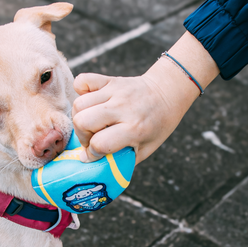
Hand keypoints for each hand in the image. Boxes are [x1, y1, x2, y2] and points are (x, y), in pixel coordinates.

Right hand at [72, 31, 219, 164]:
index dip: (92, 154)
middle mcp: (122, 108)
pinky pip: (82, 81)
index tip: (93, 155)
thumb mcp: (146, 149)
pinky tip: (90, 102)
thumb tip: (93, 165)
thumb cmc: (158, 125)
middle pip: (83, 121)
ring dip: (79, 117)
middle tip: (91, 139)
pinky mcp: (110, 80)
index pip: (100, 144)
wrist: (168, 92)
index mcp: (134, 128)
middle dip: (82, 136)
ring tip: (90, 124)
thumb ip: (122, 159)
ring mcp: (115, 91)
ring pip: (79, 104)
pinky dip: (80, 91)